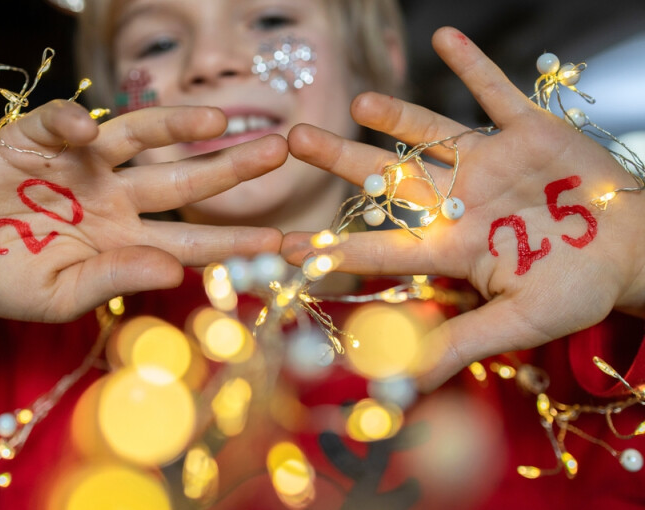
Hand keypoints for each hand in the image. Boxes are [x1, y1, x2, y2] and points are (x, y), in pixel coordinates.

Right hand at [0, 101, 286, 321]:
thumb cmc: (6, 279)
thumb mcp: (59, 297)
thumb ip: (113, 281)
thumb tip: (172, 273)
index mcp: (125, 241)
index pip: (191, 243)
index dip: (234, 242)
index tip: (279, 241)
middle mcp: (115, 197)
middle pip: (182, 180)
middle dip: (230, 167)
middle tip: (278, 151)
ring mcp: (81, 165)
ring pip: (137, 136)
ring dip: (176, 125)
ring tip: (217, 119)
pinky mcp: (38, 140)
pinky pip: (60, 124)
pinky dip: (72, 123)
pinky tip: (86, 131)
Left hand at [282, 27, 644, 389]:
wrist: (632, 253)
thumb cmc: (577, 290)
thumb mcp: (519, 322)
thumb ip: (462, 343)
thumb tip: (406, 384)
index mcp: (452, 245)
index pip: (383, 244)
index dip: (335, 245)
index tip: (285, 244)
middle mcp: (459, 200)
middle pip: (389, 176)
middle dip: (342, 160)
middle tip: (294, 140)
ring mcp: (489, 163)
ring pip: (431, 132)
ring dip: (396, 112)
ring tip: (358, 98)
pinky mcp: (527, 132)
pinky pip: (496, 91)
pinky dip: (473, 65)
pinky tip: (445, 36)